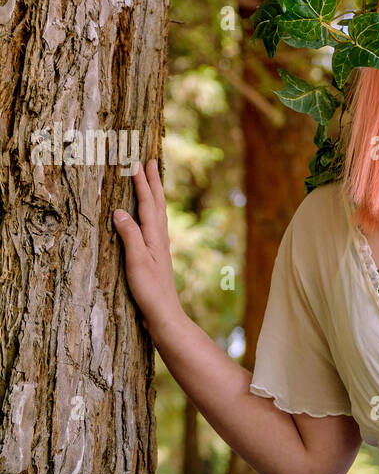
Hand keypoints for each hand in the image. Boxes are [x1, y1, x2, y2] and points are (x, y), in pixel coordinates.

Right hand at [112, 159, 182, 330]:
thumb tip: (119, 211)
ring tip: (153, 180)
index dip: (142, 183)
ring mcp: (160, 246)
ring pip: (158, 212)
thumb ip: (129, 235)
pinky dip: (152, 211)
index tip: (138, 162)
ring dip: (155, 194)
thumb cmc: (149, 289)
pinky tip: (150, 216)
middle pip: (158, 203)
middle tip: (152, 161)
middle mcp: (160, 237)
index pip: (148, 203)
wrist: (164, 312)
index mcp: (155, 236)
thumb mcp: (136, 261)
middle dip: (154, 181)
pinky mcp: (157, 255)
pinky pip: (155, 224)